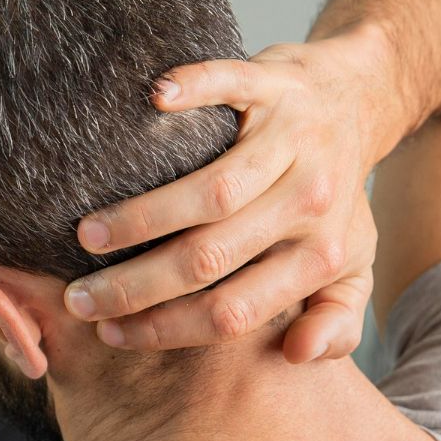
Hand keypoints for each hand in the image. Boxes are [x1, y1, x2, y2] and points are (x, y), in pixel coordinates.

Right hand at [64, 26, 404, 362]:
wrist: (361, 100)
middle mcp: (310, 201)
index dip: (166, 328)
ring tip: (86, 236)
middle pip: (210, 257)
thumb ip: (337, 322)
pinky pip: (232, 84)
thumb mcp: (351, 268)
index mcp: (322, 256)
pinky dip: (195, 88)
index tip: (111, 334)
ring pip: (212, 190)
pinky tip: (153, 100)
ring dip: (141, 216)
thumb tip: (299, 356)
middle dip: (135, 285)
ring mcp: (293, 139)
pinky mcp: (277, 83)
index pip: (234, 310)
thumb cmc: (335, 195)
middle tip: (79, 298)